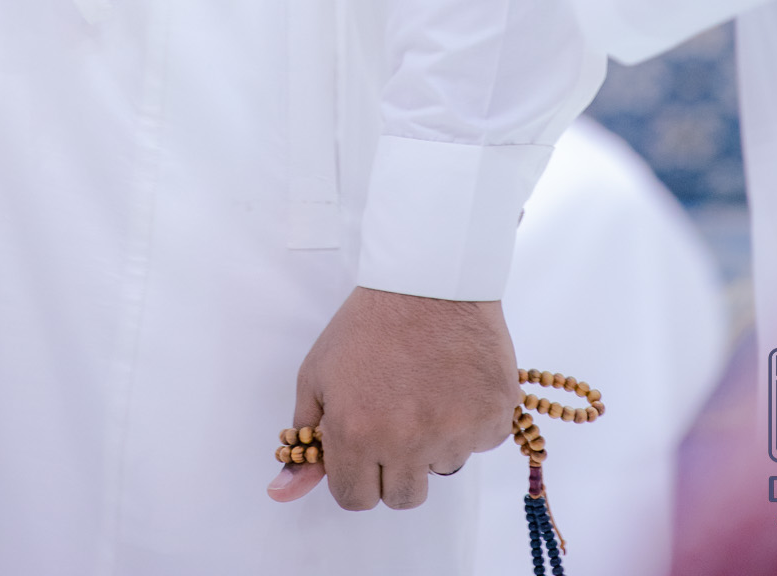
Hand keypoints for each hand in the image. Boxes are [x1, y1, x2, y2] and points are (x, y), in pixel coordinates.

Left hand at [266, 287, 518, 510]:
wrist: (429, 278)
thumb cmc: (369, 322)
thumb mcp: (319, 373)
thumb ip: (306, 439)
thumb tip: (283, 493)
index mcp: (357, 433)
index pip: (355, 499)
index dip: (356, 474)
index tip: (364, 448)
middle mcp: (407, 442)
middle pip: (402, 497)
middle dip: (395, 468)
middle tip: (398, 419)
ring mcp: (455, 432)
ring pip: (443, 467)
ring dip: (435, 441)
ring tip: (428, 388)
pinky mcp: (494, 417)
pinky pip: (480, 443)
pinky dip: (470, 421)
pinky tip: (456, 382)